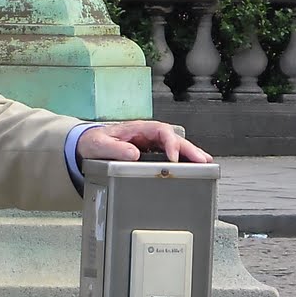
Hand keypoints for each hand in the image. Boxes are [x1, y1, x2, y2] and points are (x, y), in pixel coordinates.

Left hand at [75, 121, 213, 164]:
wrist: (88, 145)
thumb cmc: (94, 141)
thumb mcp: (100, 144)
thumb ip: (115, 148)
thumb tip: (133, 153)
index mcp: (138, 128)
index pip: (161, 132)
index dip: (170, 143)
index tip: (173, 158)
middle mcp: (148, 135)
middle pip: (174, 139)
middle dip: (189, 149)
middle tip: (202, 160)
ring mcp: (151, 144)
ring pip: (176, 146)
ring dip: (191, 155)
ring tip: (206, 164)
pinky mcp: (151, 153)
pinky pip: (170, 156)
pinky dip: (183, 161)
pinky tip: (194, 168)